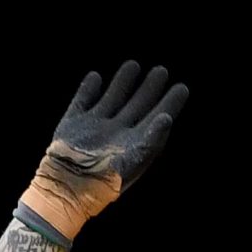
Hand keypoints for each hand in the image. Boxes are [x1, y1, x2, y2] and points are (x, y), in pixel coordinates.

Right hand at [20, 61, 189, 240]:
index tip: (182, 88)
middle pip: (137, 106)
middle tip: (161, 71)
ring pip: (112, 99)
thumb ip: (153, 138)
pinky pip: (82, 102)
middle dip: (150, 89)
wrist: (69, 186)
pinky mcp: (73, 125)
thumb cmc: (105, 180)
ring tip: (133, 65)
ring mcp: (94, 129)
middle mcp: (116, 134)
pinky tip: (94, 77)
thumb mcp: (135, 159)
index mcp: (134, 143)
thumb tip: (168, 117)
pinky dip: (88, 89)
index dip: (170, 103)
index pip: (157, 118)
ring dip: (122, 83)